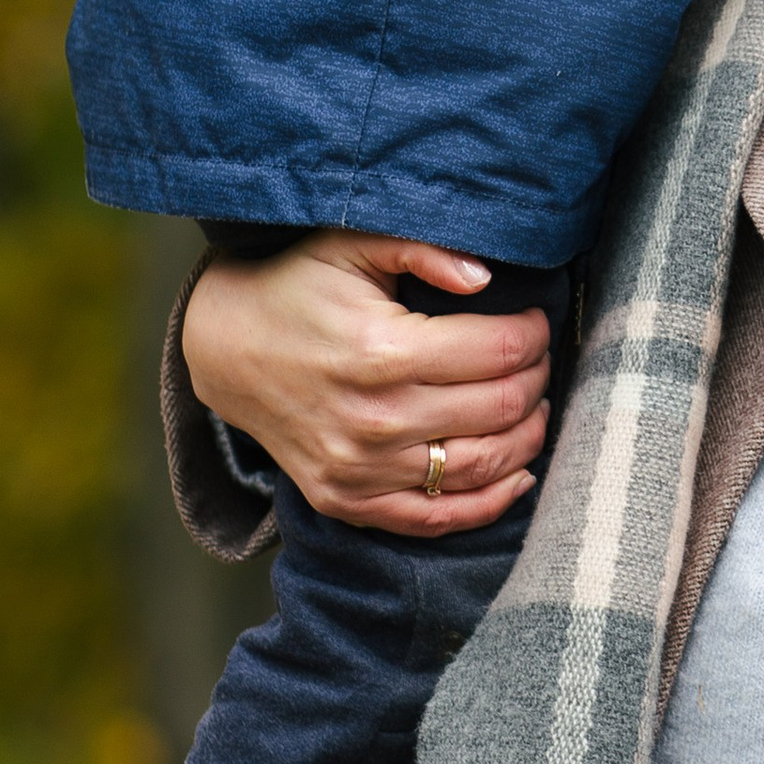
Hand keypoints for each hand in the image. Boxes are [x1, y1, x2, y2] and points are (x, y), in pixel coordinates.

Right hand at [180, 231, 552, 538]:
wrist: (225, 347)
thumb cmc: (296, 287)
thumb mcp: (353, 244)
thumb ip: (425, 250)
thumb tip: (487, 278)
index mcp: (383, 350)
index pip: (499, 351)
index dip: (534, 334)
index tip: (536, 321)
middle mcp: (375, 418)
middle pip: (499, 408)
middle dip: (536, 380)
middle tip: (538, 360)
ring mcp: (360, 469)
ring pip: (481, 466)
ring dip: (526, 437)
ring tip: (534, 407)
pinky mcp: (346, 500)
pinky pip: (436, 518)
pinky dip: (489, 503)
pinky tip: (518, 475)